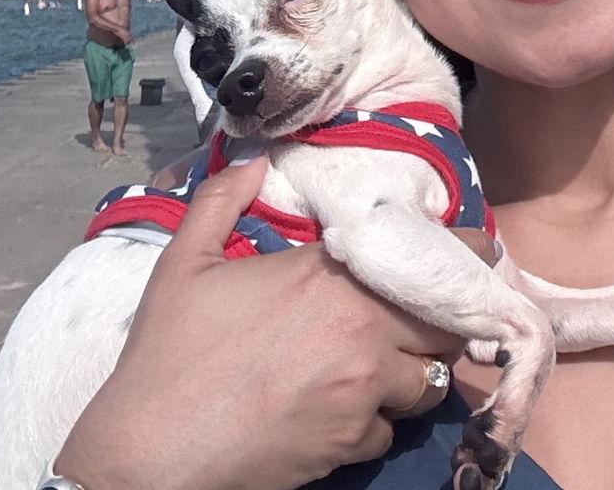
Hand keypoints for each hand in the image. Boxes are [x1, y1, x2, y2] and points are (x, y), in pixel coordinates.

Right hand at [52, 153, 472, 489]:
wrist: (150, 453)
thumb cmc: (168, 356)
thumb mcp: (185, 263)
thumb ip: (223, 199)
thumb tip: (256, 159)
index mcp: (330, 274)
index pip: (434, 253)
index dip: (460, 255)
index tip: (463, 256)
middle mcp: (362, 328)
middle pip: (448, 321)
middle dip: (444, 318)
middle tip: (426, 316)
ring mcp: (361, 389)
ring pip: (428, 380)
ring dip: (414, 373)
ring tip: (386, 366)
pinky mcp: (350, 443)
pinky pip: (391, 430)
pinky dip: (378, 423)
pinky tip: (346, 412)